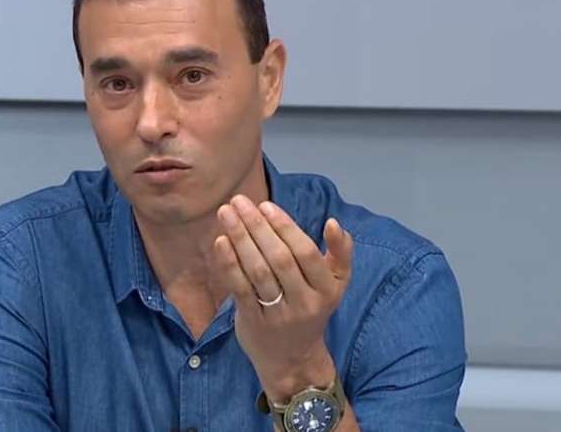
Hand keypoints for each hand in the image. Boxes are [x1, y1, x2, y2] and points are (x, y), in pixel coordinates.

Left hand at [212, 194, 352, 401]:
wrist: (293, 360)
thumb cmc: (311, 310)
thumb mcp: (335, 286)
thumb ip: (339, 255)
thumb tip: (335, 223)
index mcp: (326, 289)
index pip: (305, 253)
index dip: (285, 227)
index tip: (265, 205)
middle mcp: (304, 302)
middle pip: (279, 259)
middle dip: (257, 226)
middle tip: (238, 201)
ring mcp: (277, 314)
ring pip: (258, 271)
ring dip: (240, 238)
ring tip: (225, 212)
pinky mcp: (253, 321)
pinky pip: (240, 289)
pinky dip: (229, 264)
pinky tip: (221, 241)